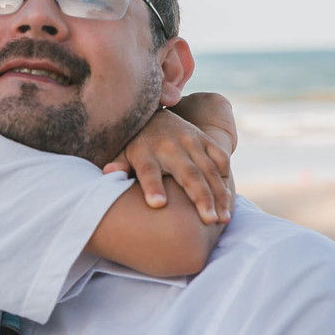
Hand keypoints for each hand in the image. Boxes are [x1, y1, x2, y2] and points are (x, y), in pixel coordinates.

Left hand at [103, 109, 232, 223]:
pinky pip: (219, 157)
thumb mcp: (123, 152)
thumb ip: (119, 163)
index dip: (152, 186)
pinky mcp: (204, 139)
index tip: (157, 204)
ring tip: (222, 219)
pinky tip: (227, 198)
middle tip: (208, 221)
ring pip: (209, 170)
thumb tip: (107, 172)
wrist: (154, 114)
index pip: (148, 170)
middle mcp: (170, 146)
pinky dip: (225, 175)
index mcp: (145, 152)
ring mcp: (190, 141)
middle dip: (200, 197)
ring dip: (218, 194)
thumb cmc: (136, 144)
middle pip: (187, 174)